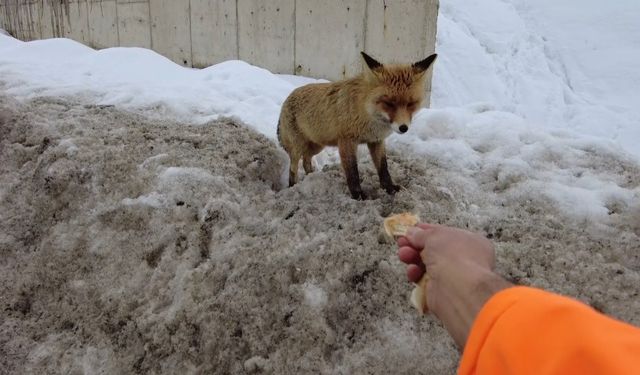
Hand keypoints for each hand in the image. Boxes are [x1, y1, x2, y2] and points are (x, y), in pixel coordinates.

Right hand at [397, 224, 510, 347]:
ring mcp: (452, 276)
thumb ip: (421, 234)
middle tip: (402, 243)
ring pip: (426, 265)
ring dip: (412, 258)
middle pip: (433, 250)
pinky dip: (416, 274)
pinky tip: (412, 271)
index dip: (426, 231)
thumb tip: (412, 232)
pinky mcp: (440, 291)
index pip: (445, 234)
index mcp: (470, 242)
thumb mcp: (435, 235)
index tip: (411, 229)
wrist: (459, 290)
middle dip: (415, 245)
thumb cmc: (454, 256)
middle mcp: (463, 259)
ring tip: (404, 255)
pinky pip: (423, 280)